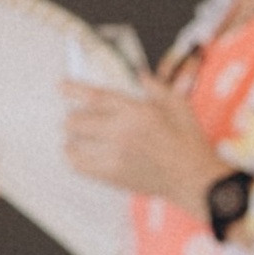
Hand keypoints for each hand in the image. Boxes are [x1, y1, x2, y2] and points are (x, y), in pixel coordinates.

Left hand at [61, 77, 222, 210]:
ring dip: (72, 139)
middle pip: (78, 121)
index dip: (75, 90)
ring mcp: (115, 156)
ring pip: (74, 144)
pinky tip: (78, 155)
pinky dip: (74, 159)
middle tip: (75, 119)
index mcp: (136, 112)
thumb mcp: (179, 105)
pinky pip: (80, 166)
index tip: (61, 86)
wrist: (193, 179)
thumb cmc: (188, 142)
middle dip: (73, 118)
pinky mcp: (112, 176)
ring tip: (75, 138)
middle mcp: (122, 132)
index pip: (96, 97)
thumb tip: (141, 75)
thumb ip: (157, 88)